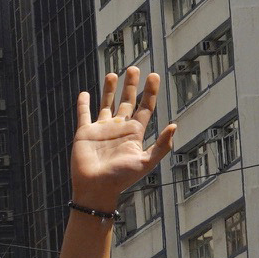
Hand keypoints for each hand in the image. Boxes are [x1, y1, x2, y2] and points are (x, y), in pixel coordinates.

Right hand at [70, 68, 176, 209]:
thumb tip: (174, 125)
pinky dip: (83, 104)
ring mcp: (101, 130)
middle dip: (131, 85)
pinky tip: (85, 93)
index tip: (154, 75)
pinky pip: (84, 115)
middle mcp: (119, 128)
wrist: (95, 188)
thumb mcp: (146, 162)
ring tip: (113, 74)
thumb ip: (161, 145)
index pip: (145, 107)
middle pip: (127, 101)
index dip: (150, 91)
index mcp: (134, 133)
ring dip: (109, 89)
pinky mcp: (84, 133)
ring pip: (106, 104)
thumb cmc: (121, 178)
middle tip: (134, 69)